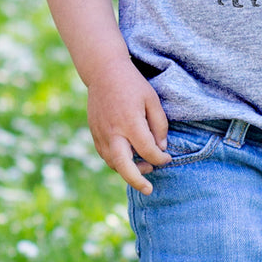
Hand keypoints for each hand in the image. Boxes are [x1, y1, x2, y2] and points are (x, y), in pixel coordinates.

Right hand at [85, 65, 170, 194]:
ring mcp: (101, 134)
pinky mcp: (94, 133)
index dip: (160, 158)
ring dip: (128, 171)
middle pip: (123, 166)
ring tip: (144, 169)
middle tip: (149, 189)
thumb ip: (159, 125)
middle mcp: (113, 132)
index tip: (167, 158)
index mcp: (130, 123)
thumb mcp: (152, 100)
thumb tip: (161, 148)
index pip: (148, 151)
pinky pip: (105, 155)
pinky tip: (129, 158)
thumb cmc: (132, 84)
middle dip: (137, 181)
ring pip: (112, 163)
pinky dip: (117, 162)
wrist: (103, 72)